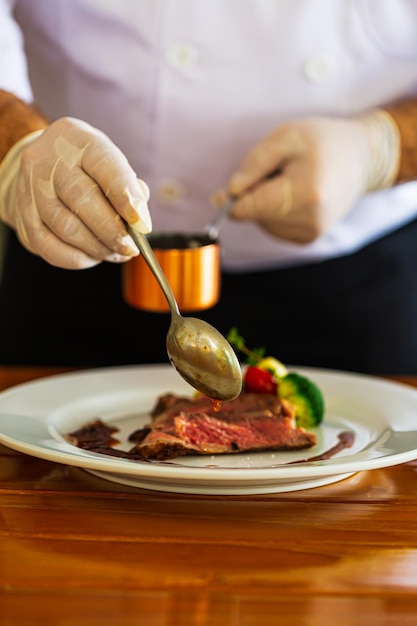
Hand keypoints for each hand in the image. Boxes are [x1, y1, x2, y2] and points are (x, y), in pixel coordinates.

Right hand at [0, 117, 151, 267]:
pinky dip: (75, 258)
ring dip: (96, 248)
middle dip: (112, 231)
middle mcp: (49, 161)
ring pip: (65, 227)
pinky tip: (91, 257)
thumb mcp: (110, 163)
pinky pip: (49, 246)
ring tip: (115, 254)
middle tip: (130, 248)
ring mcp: (31, 188)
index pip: (106, 167)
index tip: (142, 224)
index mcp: (79, 141)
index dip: (126, 197)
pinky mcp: (23, 216)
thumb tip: (139, 221)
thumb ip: (129, 187)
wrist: (41, 167)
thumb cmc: (86, 168)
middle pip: (82, 200)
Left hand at [225, 111, 399, 242]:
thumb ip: (254, 164)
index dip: (232, 200)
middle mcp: (310, 219)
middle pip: (255, 216)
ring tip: (289, 182)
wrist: (362, 159)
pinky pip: (274, 228)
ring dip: (265, 204)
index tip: (223, 192)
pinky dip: (275, 213)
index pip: (251, 208)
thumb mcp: (286, 136)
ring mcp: (311, 233)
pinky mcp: (309, 238)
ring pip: (263, 223)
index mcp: (305, 192)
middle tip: (274, 173)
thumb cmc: (322, 142)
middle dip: (254, 196)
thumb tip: (230, 193)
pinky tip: (294, 195)